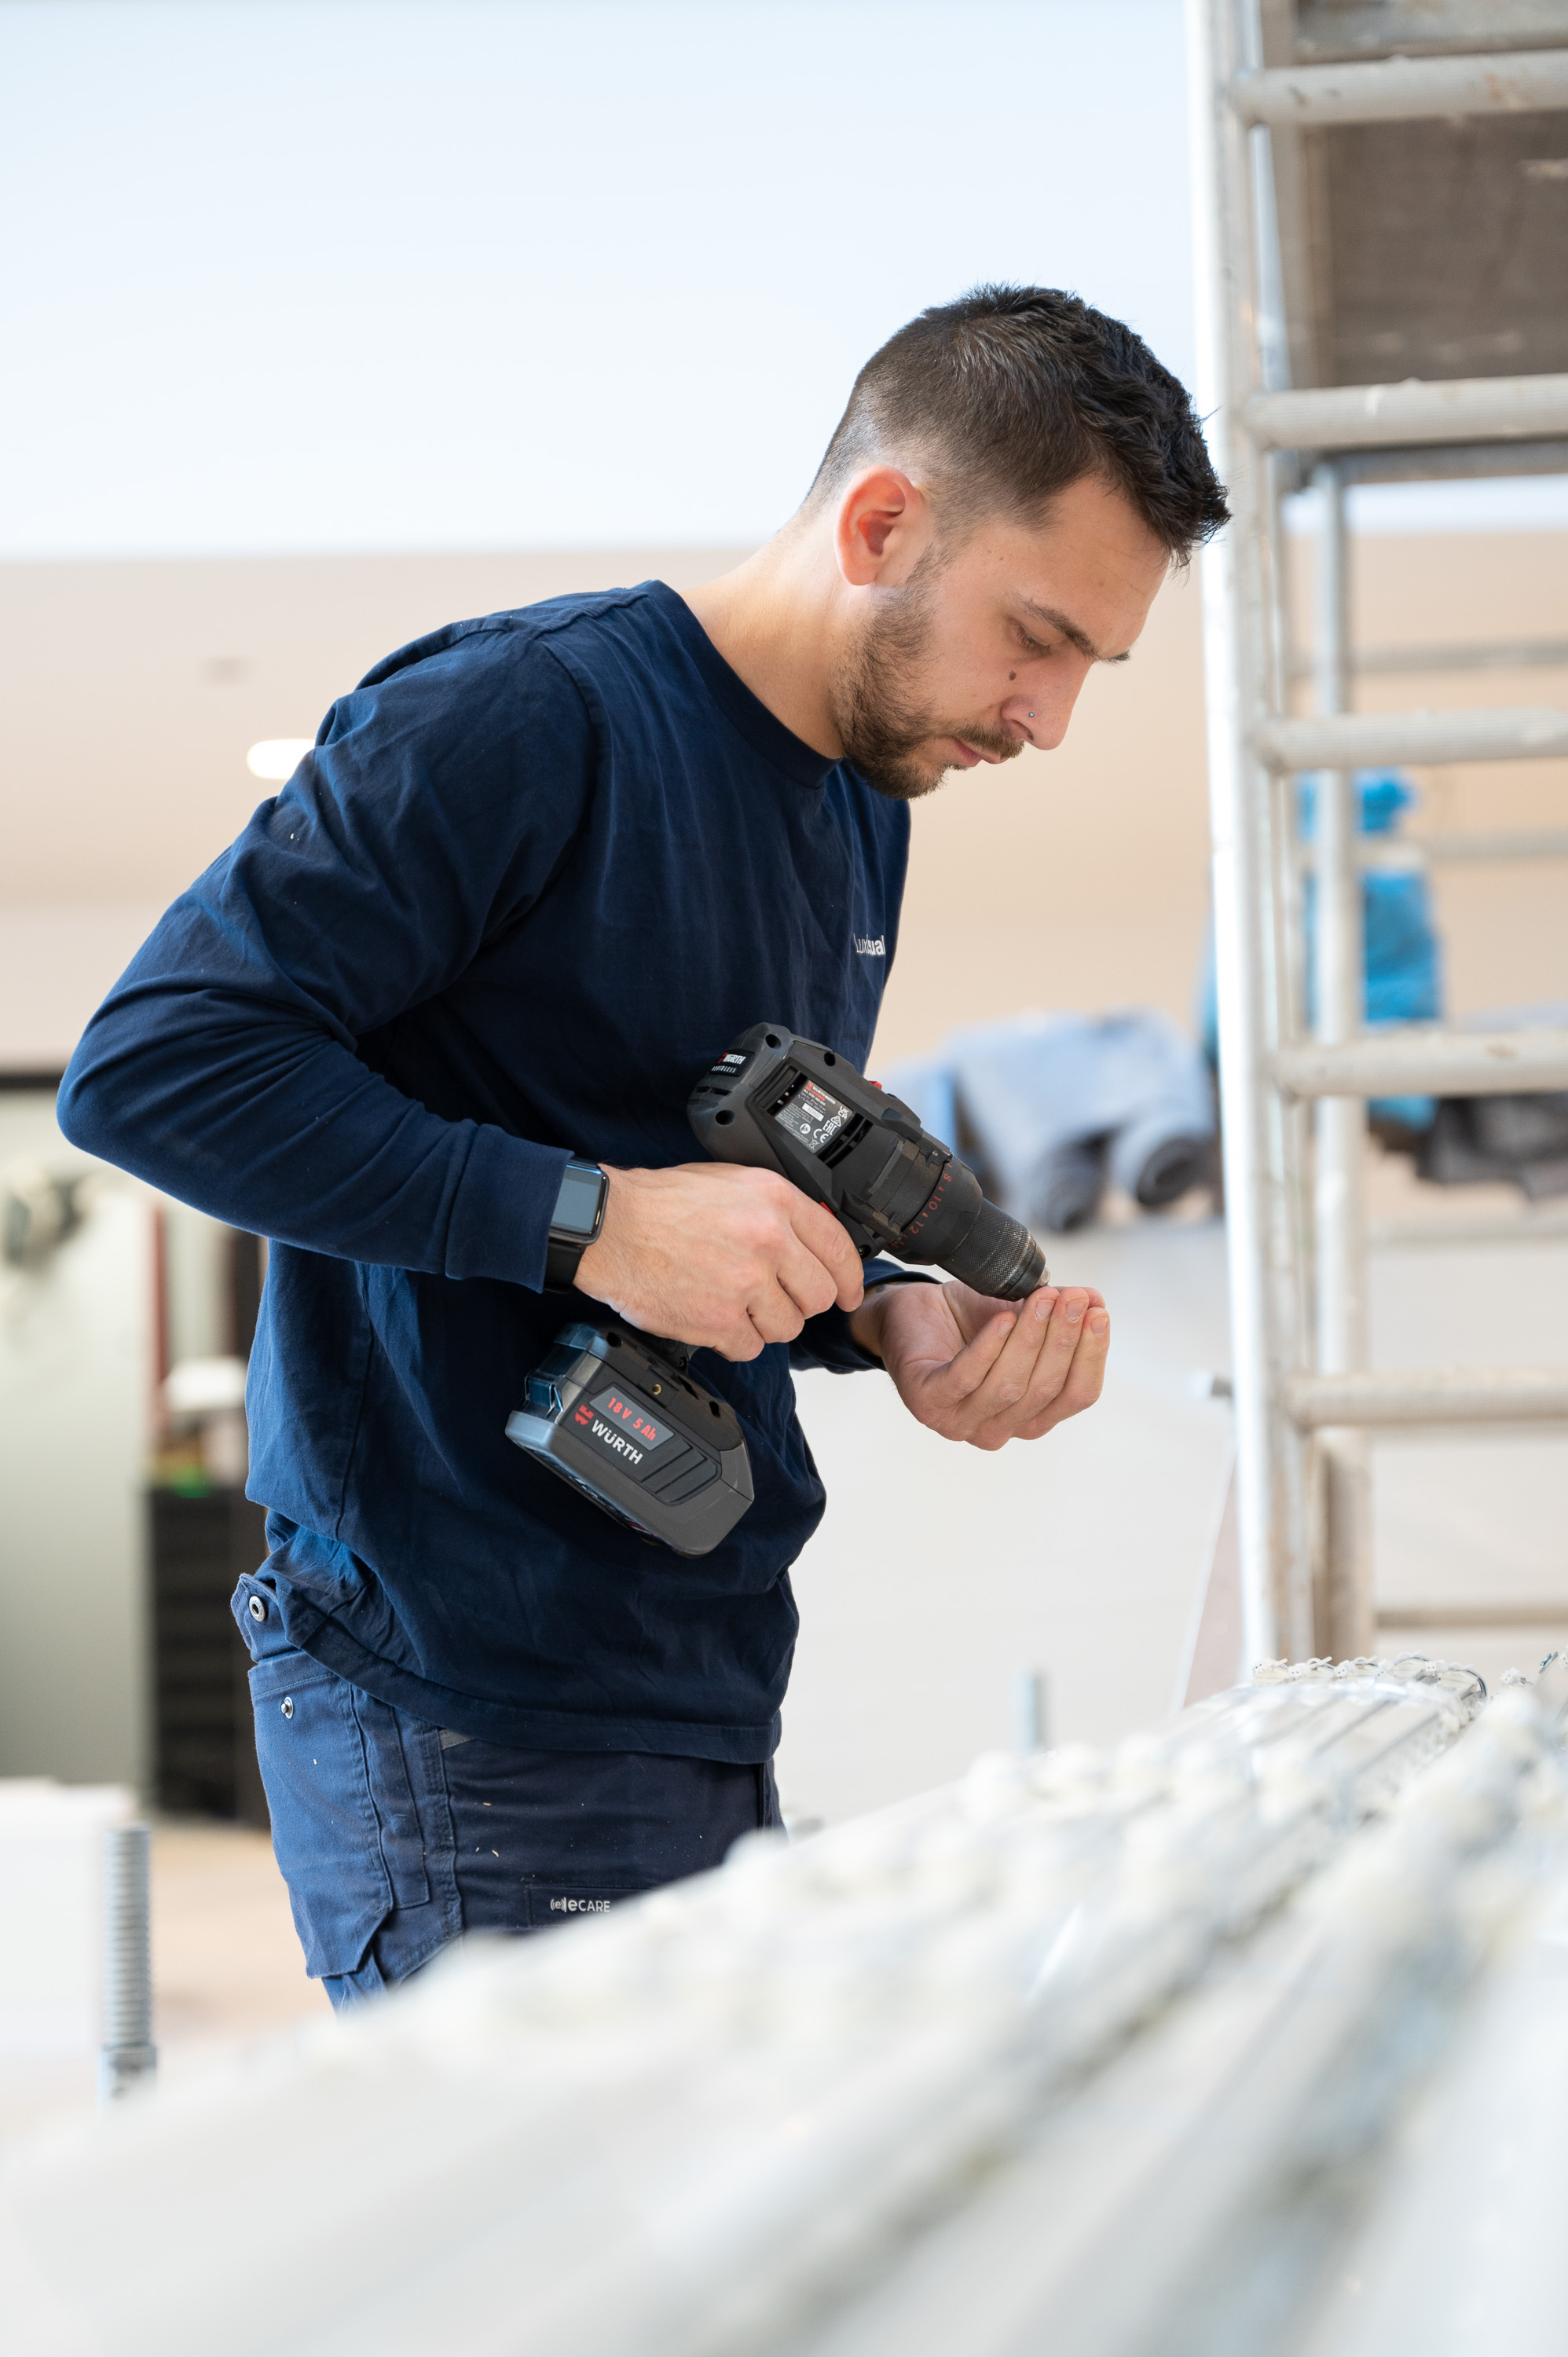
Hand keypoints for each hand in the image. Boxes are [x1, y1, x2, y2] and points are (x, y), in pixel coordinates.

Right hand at [574, 1163, 863, 1360]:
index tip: (849, 1293)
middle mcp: (766, 1241)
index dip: (849, 1279)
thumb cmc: (661, 1203)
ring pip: (787, 1327)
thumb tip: (810, 1241)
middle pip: (818, 1296)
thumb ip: (776, 1210)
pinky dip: (734, 1340)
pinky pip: (750, 1347)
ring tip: (734, 1303)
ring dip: (765, 1322)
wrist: (610, 1227)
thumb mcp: (730, 1183)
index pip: (838, 1249)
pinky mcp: (718, 1320)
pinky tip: (714, 1317)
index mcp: (775, 1201)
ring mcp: (744, 1283)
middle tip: (776, 1298)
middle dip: (801, 1302)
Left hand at [849, 1279, 1108, 1449]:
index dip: (1091, 1356)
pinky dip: (987, 1348)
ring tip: (1041, 1297)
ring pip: (1009, 1386)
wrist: (911, 1313)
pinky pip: (964, 1379)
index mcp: (1031, 1416)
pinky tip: (1002, 1317)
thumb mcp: (1022, 1313)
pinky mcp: (926, 1403)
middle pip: (1044, 1390)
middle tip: (1072, 1298)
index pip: (1076, 1396)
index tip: (1099, 1312)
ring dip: (1031, 1338)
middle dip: (1063, 1339)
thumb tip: (1098, 1301)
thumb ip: (1059, 1313)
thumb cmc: (970, 1322)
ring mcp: (960, 1423)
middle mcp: (999, 1429)